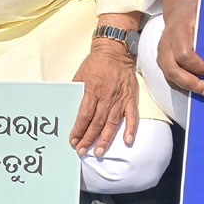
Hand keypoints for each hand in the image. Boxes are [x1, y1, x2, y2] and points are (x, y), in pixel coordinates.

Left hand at [69, 37, 137, 157]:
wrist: (114, 51)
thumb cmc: (95, 63)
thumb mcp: (80, 75)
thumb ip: (78, 92)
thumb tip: (72, 109)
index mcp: (92, 90)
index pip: (84, 115)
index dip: (78, 130)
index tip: (72, 140)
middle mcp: (106, 96)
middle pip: (96, 122)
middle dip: (88, 139)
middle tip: (82, 151)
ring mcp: (120, 98)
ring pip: (112, 123)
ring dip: (105, 139)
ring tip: (99, 152)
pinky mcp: (130, 98)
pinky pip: (132, 116)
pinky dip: (130, 129)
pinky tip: (127, 141)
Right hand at [157, 0, 203, 96]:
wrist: (178, 10)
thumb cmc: (195, 13)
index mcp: (178, 29)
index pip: (183, 53)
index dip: (197, 66)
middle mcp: (166, 43)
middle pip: (172, 68)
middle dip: (191, 82)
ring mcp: (162, 53)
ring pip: (169, 75)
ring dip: (187, 87)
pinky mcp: (163, 61)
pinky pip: (170, 78)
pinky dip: (184, 87)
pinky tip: (198, 90)